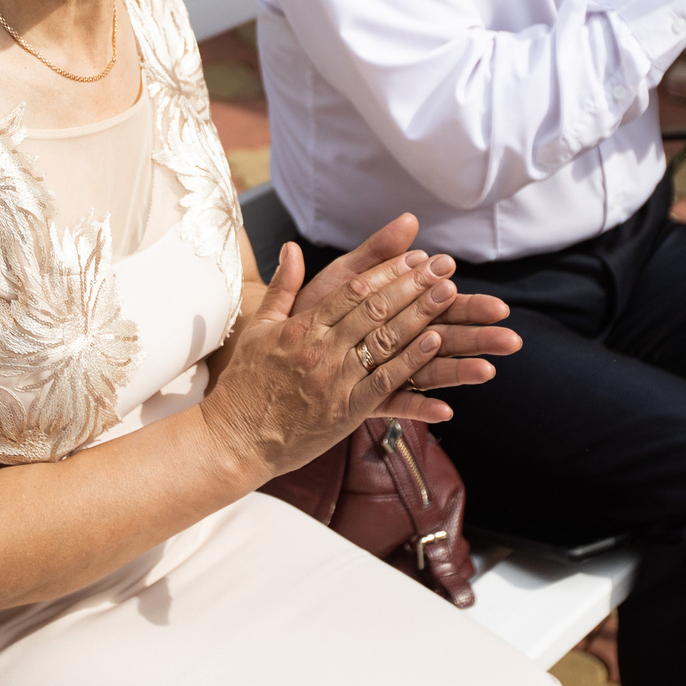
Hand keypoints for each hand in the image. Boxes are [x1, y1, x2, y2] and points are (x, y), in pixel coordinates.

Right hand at [200, 230, 476, 479]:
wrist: (236, 438)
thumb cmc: (246, 383)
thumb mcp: (259, 327)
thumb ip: (282, 286)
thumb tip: (291, 247)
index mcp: (302, 326)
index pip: (353, 290)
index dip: (388, 271)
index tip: (415, 256)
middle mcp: (322, 348)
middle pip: (376, 309)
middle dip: (414, 285)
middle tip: (444, 267)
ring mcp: (336, 380)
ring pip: (386, 340)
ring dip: (421, 315)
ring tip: (449, 294)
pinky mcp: (347, 411)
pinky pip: (386, 382)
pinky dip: (412, 362)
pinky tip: (436, 344)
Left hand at [289, 215, 517, 392]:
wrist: (273, 353)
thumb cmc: (310, 312)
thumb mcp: (341, 277)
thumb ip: (376, 252)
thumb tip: (410, 219)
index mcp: (394, 313)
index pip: (438, 305)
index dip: (463, 303)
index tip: (496, 304)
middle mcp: (395, 344)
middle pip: (442, 337)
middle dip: (476, 336)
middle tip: (510, 336)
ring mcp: (383, 372)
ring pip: (428, 371)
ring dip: (459, 371)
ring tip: (488, 371)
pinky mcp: (365, 398)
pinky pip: (396, 404)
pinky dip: (419, 408)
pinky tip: (444, 411)